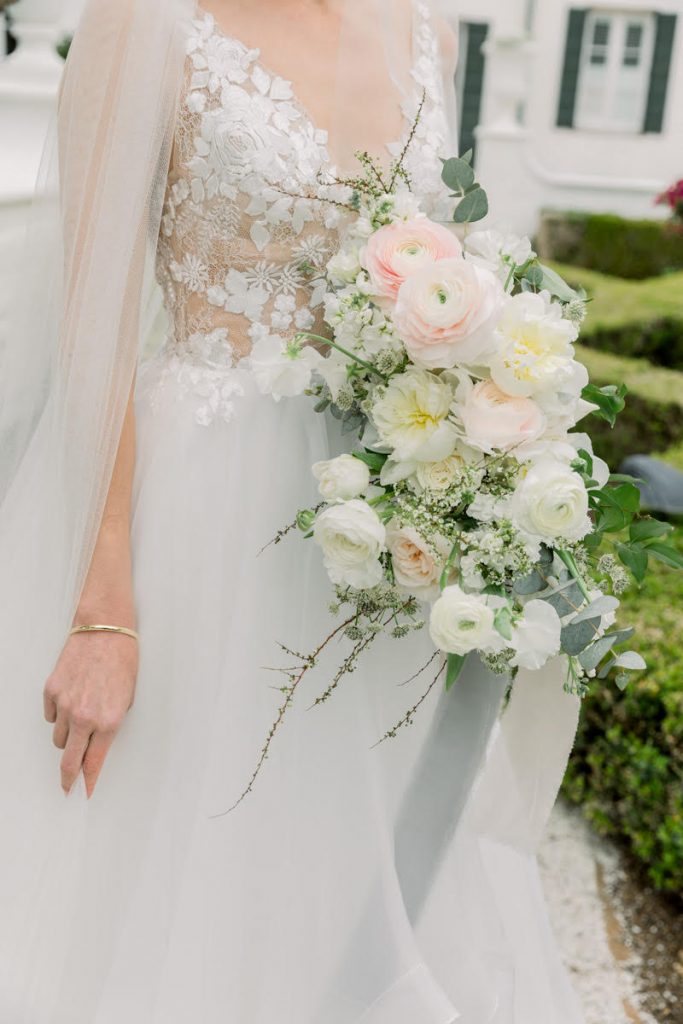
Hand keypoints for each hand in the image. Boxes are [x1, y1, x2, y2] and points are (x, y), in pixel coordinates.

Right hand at [43, 631, 138, 797]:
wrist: (105, 629)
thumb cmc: (122, 660)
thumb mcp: (127, 698)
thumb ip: (111, 726)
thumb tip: (97, 747)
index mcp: (108, 721)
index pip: (93, 763)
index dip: (88, 781)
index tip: (84, 793)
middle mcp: (84, 717)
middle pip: (69, 761)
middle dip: (68, 777)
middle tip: (68, 785)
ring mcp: (65, 704)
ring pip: (59, 738)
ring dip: (69, 736)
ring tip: (81, 719)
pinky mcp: (51, 691)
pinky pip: (51, 717)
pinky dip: (59, 715)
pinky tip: (71, 701)